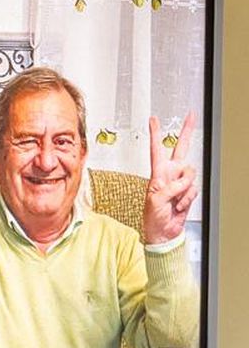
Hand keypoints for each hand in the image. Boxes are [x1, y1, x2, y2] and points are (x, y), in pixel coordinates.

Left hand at [143, 112, 197, 245]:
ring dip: (183, 190)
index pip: (157, 150)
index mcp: (157, 173)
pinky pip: (193, 189)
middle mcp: (170, 174)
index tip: (154, 120)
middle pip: (181, 148)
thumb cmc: (153, 217)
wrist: (162, 231)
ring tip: (173, 201)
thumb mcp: (155, 200)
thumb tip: (183, 182)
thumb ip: (169, 188)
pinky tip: (178, 206)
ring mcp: (180, 182)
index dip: (156, 135)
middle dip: (186, 132)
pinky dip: (187, 199)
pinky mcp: (189, 191)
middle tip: (191, 116)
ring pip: (191, 174)